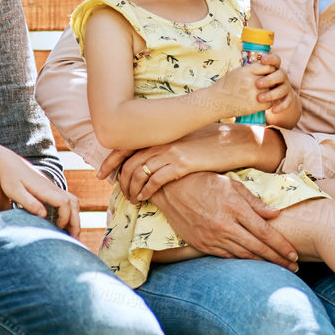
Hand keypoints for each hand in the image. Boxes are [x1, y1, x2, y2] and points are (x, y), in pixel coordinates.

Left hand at [0, 151, 82, 237]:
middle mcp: (53, 188)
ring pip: (72, 202)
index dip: (65, 218)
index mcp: (46, 189)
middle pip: (74, 204)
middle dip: (76, 222)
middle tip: (74, 240)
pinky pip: (66, 201)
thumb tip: (44, 215)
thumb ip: (29, 203)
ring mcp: (53, 188)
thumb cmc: (10, 178)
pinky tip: (62, 224)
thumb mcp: (15, 192)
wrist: (9, 163)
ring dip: (74, 217)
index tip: (58, 229)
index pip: (65, 203)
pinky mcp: (50, 190)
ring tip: (71, 234)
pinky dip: (69, 213)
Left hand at [102, 126, 260, 201]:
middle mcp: (160, 141)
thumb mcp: (183, 139)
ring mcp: (170, 152)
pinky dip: (146, 191)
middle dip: (118, 181)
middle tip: (118, 193)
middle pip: (127, 162)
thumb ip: (165, 146)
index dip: (109, 161)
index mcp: (158, 134)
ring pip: (138, 173)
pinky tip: (144, 199)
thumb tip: (151, 157)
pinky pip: (155, 181)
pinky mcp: (181, 164)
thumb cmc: (210, 142)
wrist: (233, 142)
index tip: (101, 174)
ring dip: (131, 189)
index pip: (125, 146)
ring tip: (132, 200)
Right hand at [148, 172, 297, 267]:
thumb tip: (275, 214)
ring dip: (262, 264)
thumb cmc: (204, 182)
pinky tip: (254, 264)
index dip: (281, 245)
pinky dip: (242, 261)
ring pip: (243, 255)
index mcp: (234, 208)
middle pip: (257, 248)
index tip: (294, 254)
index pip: (264, 232)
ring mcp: (212, 237)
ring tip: (278, 269)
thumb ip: (254, 201)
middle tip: (294, 268)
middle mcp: (224, 225)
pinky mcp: (202, 245)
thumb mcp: (231, 184)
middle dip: (278, 260)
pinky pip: (227, 256)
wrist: (171, 189)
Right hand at [209, 59, 276, 119]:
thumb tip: (267, 68)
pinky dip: (268, 103)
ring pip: (272, 91)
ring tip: (263, 95)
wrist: (214, 101)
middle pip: (271, 79)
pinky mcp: (254, 105)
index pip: (269, 66)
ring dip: (270, 93)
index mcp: (247, 70)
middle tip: (268, 86)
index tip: (267, 75)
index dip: (270, 71)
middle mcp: (251, 80)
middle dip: (271, 82)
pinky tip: (261, 102)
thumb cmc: (225, 86)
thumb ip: (251, 70)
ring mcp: (253, 93)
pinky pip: (269, 103)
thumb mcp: (237, 72)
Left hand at [254, 65, 299, 124]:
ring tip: (259, 98)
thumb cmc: (258, 83)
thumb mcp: (255, 75)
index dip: (270, 59)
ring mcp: (286, 86)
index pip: (275, 60)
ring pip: (283, 89)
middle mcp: (282, 76)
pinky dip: (281, 106)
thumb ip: (252, 72)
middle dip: (269, 79)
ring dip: (272, 94)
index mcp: (274, 67)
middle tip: (257, 84)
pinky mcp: (288, 97)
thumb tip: (240, 72)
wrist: (272, 96)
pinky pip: (287, 102)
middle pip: (280, 74)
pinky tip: (273, 110)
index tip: (262, 60)